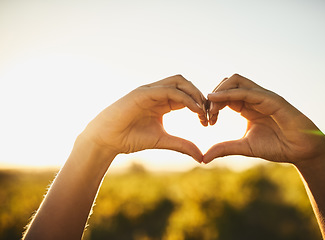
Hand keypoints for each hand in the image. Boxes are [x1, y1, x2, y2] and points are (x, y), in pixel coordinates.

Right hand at [81, 75, 207, 162]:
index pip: (187, 95)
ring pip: (178, 82)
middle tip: (209, 114)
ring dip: (194, 93)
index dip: (200, 105)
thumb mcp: (162, 141)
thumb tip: (201, 157)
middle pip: (185, 84)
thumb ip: (182, 145)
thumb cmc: (131, 139)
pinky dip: (184, 97)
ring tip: (203, 111)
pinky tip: (194, 110)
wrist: (107, 140)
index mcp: (162, 102)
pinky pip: (168, 90)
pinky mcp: (142, 92)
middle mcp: (157, 93)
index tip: (209, 121)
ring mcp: (149, 91)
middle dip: (200, 96)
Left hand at [203, 74, 324, 165]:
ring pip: (236, 80)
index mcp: (247, 106)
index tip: (206, 121)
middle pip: (227, 83)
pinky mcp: (272, 99)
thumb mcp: (244, 147)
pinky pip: (248, 91)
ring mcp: (263, 96)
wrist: (301, 151)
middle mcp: (254, 98)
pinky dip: (230, 93)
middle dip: (213, 96)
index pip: (224, 96)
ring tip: (211, 108)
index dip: (212, 105)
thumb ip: (225, 148)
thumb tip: (203, 158)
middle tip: (207, 114)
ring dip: (220, 91)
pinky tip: (217, 101)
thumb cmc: (277, 146)